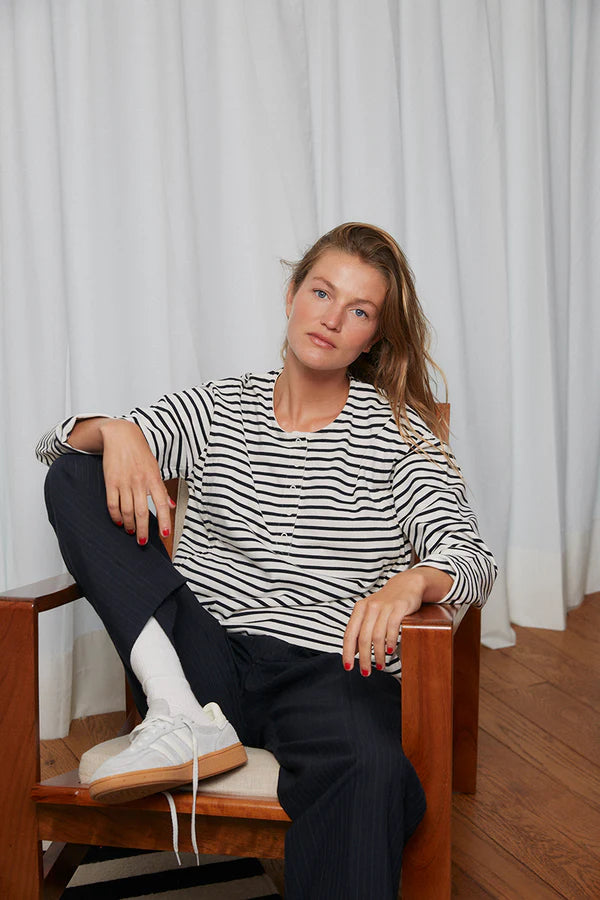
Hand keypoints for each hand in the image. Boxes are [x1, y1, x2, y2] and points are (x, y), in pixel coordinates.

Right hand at [99, 419, 174, 544]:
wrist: (121, 436)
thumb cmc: (140, 452)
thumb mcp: (155, 469)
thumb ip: (162, 489)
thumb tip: (172, 506)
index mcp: (153, 479)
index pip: (162, 504)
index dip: (164, 521)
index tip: (165, 534)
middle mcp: (140, 482)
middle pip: (142, 513)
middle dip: (143, 530)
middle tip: (143, 541)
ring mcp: (124, 482)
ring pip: (127, 511)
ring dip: (129, 525)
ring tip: (131, 531)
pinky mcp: (111, 482)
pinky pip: (112, 504)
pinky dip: (116, 516)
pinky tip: (119, 521)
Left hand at [342, 571, 424, 674]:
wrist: (406, 584)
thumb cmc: (386, 603)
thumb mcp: (370, 613)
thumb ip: (361, 630)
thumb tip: (353, 652)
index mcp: (360, 609)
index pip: (350, 634)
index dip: (347, 652)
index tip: (348, 667)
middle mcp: (370, 607)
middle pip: (364, 638)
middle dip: (364, 658)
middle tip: (366, 672)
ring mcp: (385, 607)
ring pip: (378, 636)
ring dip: (378, 654)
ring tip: (380, 665)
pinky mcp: (399, 608)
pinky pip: (392, 628)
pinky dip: (390, 642)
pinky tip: (390, 652)